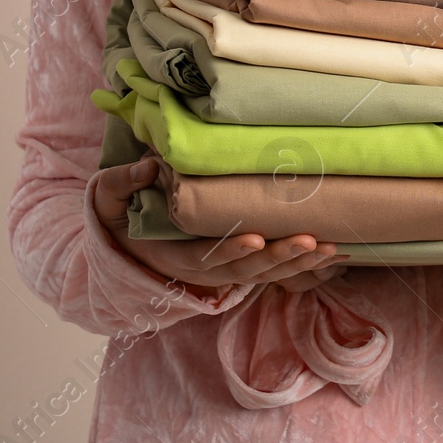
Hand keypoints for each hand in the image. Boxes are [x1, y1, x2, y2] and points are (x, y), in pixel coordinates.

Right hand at [92, 158, 348, 297]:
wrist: (126, 244)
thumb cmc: (121, 218)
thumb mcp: (109, 201)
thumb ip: (122, 183)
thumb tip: (148, 166)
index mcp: (174, 255)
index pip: (206, 257)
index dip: (231, 252)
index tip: (256, 239)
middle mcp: (204, 271)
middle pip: (246, 272)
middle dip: (279, 259)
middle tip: (310, 241)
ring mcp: (225, 270)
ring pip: (266, 275)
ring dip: (299, 264)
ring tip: (330, 248)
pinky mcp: (243, 264)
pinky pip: (276, 271)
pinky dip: (303, 266)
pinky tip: (333, 254)